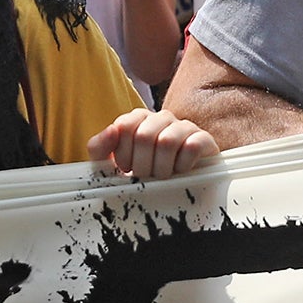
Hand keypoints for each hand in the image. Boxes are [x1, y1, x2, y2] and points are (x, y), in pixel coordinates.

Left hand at [89, 109, 218, 179]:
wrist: (179, 185)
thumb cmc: (143, 172)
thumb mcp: (114, 164)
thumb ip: (99, 148)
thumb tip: (111, 130)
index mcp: (138, 118)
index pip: (124, 126)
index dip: (123, 154)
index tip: (126, 169)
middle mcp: (161, 117)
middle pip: (144, 136)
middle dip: (141, 166)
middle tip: (146, 178)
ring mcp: (183, 126)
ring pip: (167, 141)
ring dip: (161, 169)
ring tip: (162, 177)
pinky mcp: (203, 139)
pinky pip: (192, 147)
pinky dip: (183, 166)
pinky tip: (181, 172)